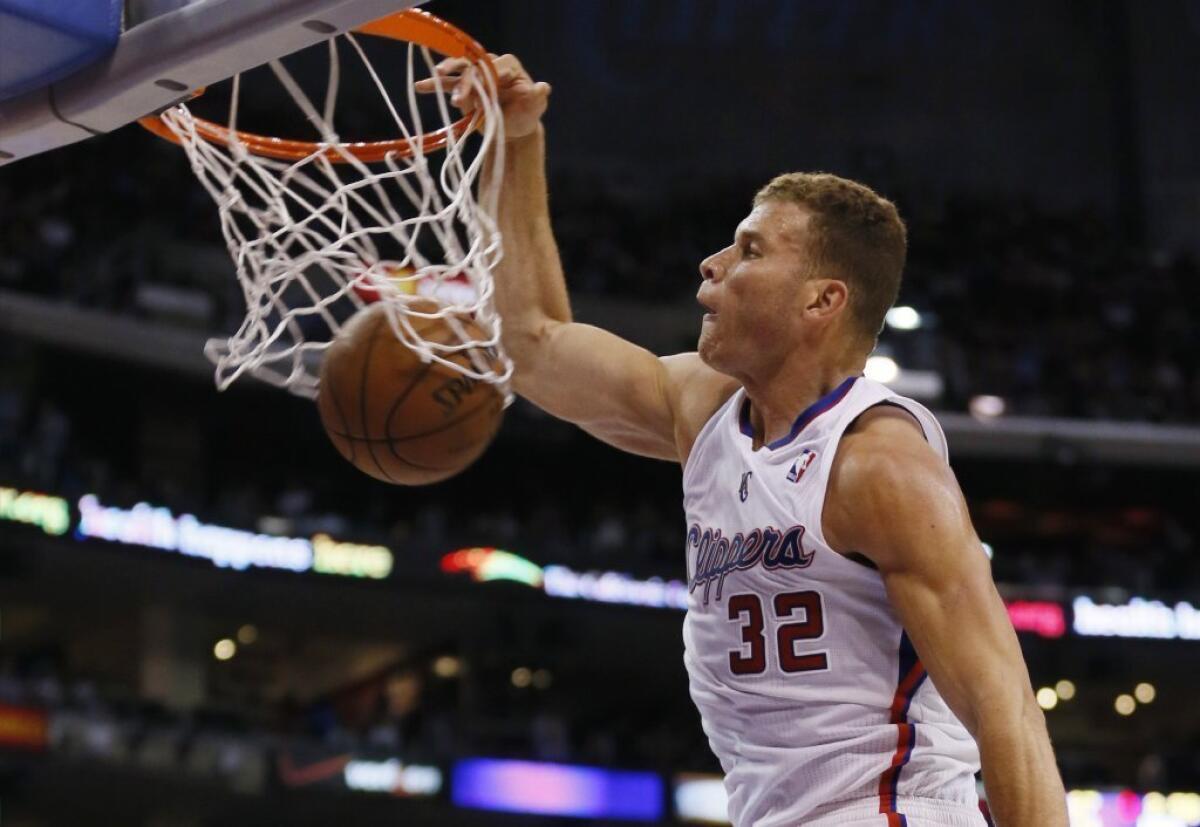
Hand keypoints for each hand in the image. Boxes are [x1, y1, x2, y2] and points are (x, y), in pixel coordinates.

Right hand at [414, 53, 549, 140]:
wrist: (512, 129)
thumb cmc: (526, 116)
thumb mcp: (534, 108)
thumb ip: (537, 98)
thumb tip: (543, 88)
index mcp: (509, 66)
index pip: (495, 66)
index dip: (487, 76)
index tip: (482, 91)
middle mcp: (490, 65)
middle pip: (475, 67)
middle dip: (466, 81)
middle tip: (459, 100)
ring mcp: (476, 75)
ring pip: (459, 70)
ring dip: (447, 75)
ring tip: (436, 77)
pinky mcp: (464, 88)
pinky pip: (448, 84)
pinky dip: (434, 85)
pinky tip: (420, 87)